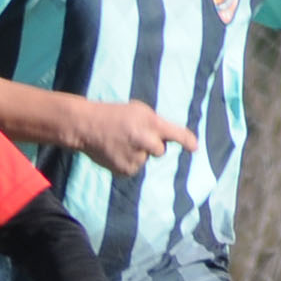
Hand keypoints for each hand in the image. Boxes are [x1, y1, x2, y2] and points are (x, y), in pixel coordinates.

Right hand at [70, 99, 199, 176]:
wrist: (86, 126)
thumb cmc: (114, 115)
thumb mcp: (138, 111)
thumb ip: (155, 124)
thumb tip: (166, 140)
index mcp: (152, 123)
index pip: (177, 134)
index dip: (187, 141)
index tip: (194, 148)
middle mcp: (147, 141)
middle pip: (160, 150)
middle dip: (152, 145)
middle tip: (134, 136)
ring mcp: (136, 158)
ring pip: (145, 159)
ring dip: (137, 153)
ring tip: (120, 143)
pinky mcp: (126, 170)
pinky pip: (134, 168)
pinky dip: (127, 161)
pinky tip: (115, 151)